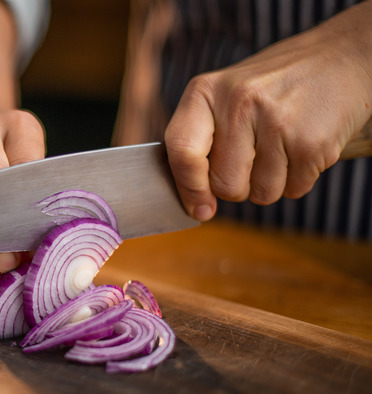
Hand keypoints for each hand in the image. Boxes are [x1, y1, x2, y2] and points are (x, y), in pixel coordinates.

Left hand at [164, 3, 371, 220]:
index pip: (181, 150)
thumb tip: (194, 201)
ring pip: (261, 194)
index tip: (200, 209)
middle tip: (256, 157)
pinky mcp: (311, 142)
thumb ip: (202, 139)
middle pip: (224, 185)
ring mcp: (277, 122)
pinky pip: (294, 189)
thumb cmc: (275, 84)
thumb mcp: (227, 94)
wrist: (343, 55)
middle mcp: (238, 103)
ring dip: (272, 183)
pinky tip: (304, 145)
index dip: (189, 188)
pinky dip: (300, 179)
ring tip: (283, 146)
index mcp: (206, 91)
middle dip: (239, 185)